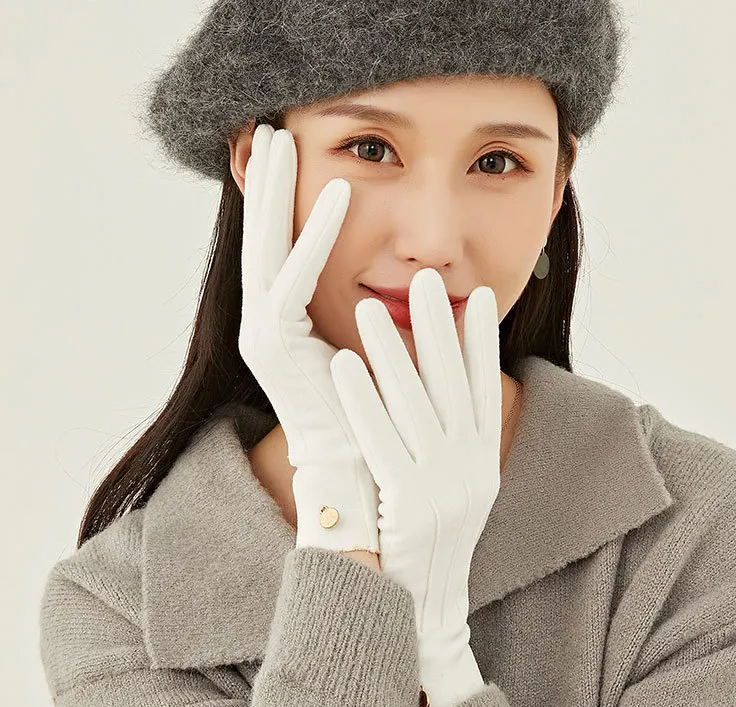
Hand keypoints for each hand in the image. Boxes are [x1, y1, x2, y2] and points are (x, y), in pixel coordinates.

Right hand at [238, 123, 380, 555]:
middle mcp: (261, 321)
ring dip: (276, 193)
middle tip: (269, 126)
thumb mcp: (362, 339)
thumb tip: (389, 263)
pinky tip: (335, 195)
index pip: (278, 245)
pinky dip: (314, 235)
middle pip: (260, 236)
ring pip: (266, 248)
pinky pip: (294, 277)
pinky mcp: (273, 345)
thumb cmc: (370, 406)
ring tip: (283, 139)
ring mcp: (260, 332)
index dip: (283, 197)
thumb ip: (359, 299)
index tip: (293, 149)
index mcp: (280, 320)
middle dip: (266, 182)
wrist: (357, 467)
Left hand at [329, 268, 502, 706]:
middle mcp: (469, 466)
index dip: (484, 341)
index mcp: (483, 459)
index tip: (482, 297)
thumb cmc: (435, 537)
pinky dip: (363, 400)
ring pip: (414, 406)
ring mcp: (441, 484)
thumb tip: (452, 389)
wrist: (428, 603)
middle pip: (452, 386)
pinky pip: (380, 441)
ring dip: (392, 353)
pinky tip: (343, 365)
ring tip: (370, 310)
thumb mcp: (462, 486)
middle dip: (438, 329)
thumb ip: (459, 440)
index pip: (485, 388)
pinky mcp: (406, 501)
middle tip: (426, 281)